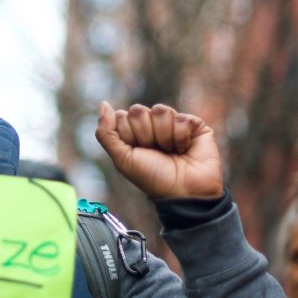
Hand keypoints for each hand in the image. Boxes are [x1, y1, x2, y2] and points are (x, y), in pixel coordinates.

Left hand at [95, 101, 223, 199]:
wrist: (184, 192)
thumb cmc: (153, 178)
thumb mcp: (123, 159)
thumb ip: (106, 132)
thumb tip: (104, 104)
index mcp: (134, 132)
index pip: (121, 116)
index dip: (128, 136)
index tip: (138, 153)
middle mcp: (152, 125)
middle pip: (138, 110)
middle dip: (144, 135)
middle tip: (155, 152)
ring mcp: (173, 122)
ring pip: (160, 110)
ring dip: (163, 137)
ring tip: (171, 151)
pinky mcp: (194, 124)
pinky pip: (181, 118)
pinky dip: (181, 137)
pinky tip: (184, 149)